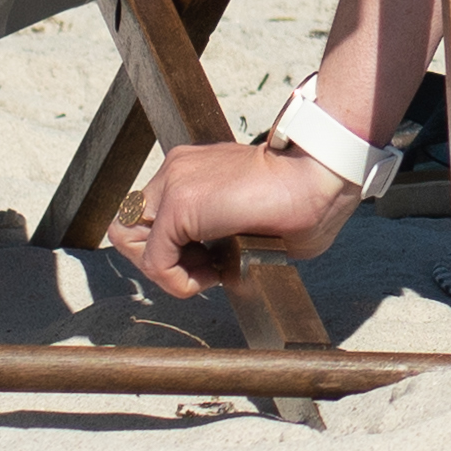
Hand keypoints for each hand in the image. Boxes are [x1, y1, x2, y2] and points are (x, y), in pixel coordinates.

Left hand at [108, 139, 344, 295]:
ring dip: (165, 269)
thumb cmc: (304, 200)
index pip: (149, 214)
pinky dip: (177, 280)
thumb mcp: (247, 218)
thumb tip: (216, 267)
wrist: (321, 175)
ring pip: (130, 240)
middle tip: (204, 270)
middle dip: (160, 259)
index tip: (211, 260)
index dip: (171, 248)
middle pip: (129, 225)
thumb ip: (219, 234)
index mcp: (193, 170)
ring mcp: (174, 183)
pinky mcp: (179, 205)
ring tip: (208, 273)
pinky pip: (155, 262)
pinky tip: (213, 275)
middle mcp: (177, 170)